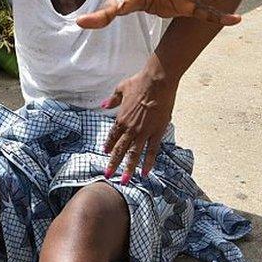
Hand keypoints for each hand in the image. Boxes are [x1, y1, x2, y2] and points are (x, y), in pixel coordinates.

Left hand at [102, 68, 177, 183]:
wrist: (157, 81)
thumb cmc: (139, 82)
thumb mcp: (121, 88)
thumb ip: (112, 100)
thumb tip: (103, 105)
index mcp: (121, 118)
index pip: (112, 136)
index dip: (108, 145)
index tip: (104, 153)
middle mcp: (130, 128)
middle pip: (120, 149)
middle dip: (113, 164)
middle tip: (108, 175)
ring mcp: (144, 132)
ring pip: (134, 154)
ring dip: (128, 168)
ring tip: (124, 181)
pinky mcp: (157, 132)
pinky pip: (152, 151)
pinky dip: (148, 162)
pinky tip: (144, 173)